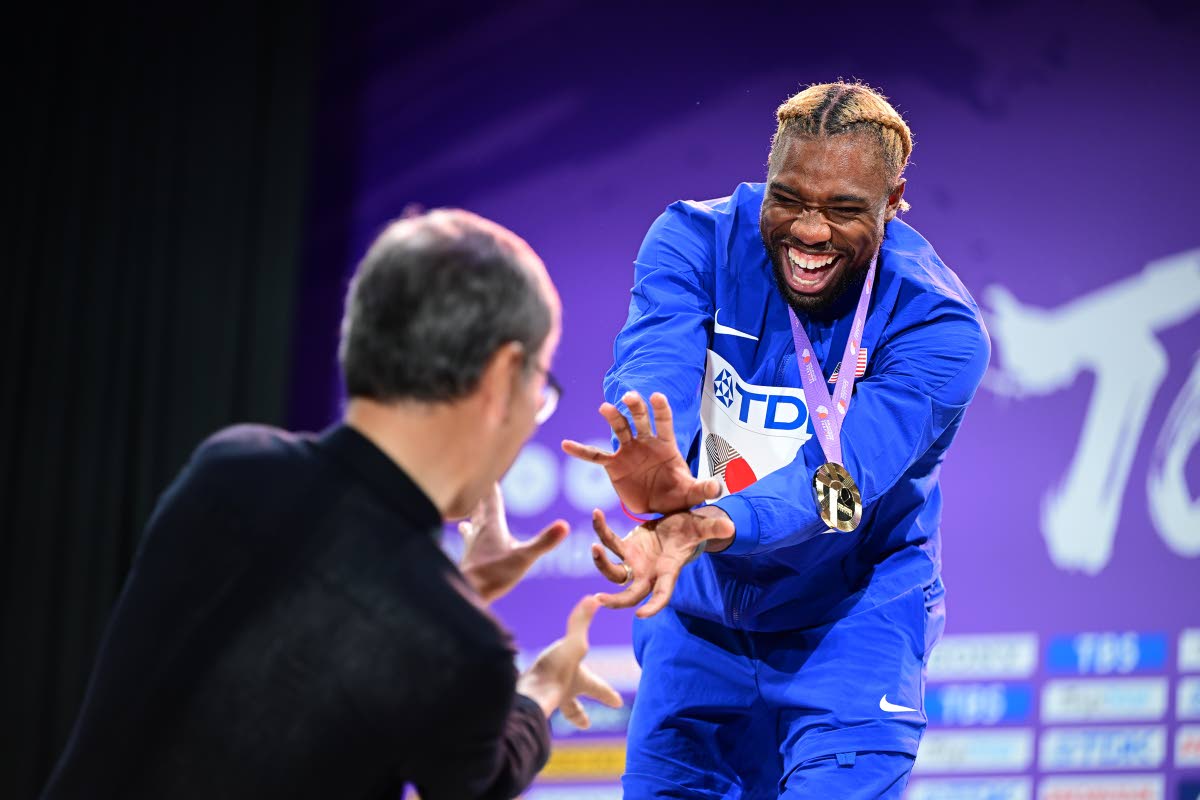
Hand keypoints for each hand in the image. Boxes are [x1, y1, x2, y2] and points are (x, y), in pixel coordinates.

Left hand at [458, 484, 568, 603]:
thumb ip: (544, 542)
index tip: (491, 469)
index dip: (492, 484)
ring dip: (474, 513)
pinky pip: (468, 539)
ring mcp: (472, 545)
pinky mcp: (468, 559)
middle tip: (480, 480)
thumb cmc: (494, 575)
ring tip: (472, 507)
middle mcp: (479, 531)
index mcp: (492, 526)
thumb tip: (565, 525)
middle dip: (483, 494)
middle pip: (480, 507)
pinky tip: (467, 538)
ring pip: (472, 522)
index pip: (492, 498)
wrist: (466, 594)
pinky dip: (469, 532)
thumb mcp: (524, 558)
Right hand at [517, 595, 623, 727]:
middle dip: (578, 714)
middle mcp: (562, 693)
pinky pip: (531, 700)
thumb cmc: (553, 673)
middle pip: (572, 708)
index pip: (598, 688)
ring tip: (550, 707)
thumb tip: (595, 599)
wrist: (525, 696)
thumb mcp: (572, 644)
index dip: (608, 694)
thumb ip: (580, 622)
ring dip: (554, 707)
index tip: (619, 703)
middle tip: (585, 723)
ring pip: (550, 705)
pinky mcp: (525, 696)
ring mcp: (543, 697)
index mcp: (578, 682)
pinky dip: (531, 700)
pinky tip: (525, 697)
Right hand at [562, 391, 720, 513]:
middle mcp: (645, 442)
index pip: (663, 421)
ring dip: (612, 417)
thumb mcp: (691, 492)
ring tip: (605, 408)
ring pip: (618, 429)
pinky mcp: (614, 464)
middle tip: (629, 397)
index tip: (656, 396)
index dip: (660, 409)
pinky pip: (595, 456)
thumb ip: (703, 488)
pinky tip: (566, 444)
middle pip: (639, 419)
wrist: (659, 506)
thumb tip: (718, 487)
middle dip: (635, 407)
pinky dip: (581, 451)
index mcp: (665, 444)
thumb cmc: (677, 494)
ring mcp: (628, 450)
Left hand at [589, 506, 733, 617]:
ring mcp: (635, 563)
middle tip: (598, 600)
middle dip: (615, 601)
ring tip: (594, 548)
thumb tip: (730, 526)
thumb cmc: (693, 531)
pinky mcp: (626, 547)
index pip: (661, 595)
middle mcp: (648, 573)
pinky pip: (609, 543)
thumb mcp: (703, 528)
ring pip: (614, 573)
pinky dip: (601, 531)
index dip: (653, 607)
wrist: (680, 526)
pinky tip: (596, 514)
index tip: (641, 615)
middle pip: (629, 594)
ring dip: (601, 564)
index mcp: (667, 572)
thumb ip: (713, 528)